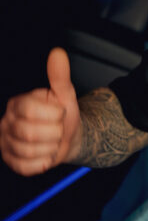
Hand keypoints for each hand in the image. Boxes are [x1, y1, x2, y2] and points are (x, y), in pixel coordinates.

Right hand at [0, 48, 80, 174]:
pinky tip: (46, 154)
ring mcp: (7, 142)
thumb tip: (58, 54)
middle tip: (58, 130)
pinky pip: (26, 167)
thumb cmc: (63, 116)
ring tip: (52, 142)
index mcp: (18, 104)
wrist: (67, 138)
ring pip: (28, 151)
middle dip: (53, 134)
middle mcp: (7, 122)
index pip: (29, 110)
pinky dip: (43, 163)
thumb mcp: (65, 95)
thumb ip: (59, 76)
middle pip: (29, 133)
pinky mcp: (11, 160)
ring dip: (50, 148)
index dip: (52, 115)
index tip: (60, 114)